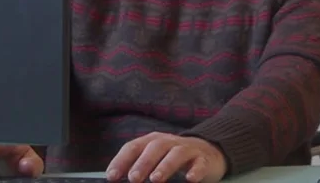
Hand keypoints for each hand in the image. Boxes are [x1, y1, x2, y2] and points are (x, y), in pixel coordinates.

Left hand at [106, 133, 226, 182]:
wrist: (208, 151)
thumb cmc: (173, 158)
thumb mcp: (156, 159)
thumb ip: (140, 167)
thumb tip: (118, 181)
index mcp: (152, 141)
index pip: (134, 146)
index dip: (122, 160)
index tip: (111, 177)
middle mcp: (169, 142)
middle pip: (155, 147)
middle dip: (143, 162)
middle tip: (133, 179)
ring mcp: (187, 149)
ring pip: (176, 153)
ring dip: (165, 166)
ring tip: (155, 179)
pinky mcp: (203, 159)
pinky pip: (200, 163)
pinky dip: (195, 171)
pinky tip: (190, 179)